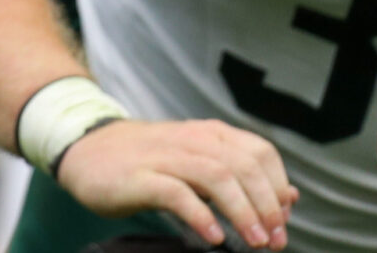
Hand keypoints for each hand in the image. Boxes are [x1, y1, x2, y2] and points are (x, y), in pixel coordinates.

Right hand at [56, 119, 296, 250]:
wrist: (87, 150)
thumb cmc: (147, 162)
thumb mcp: (197, 162)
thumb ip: (240, 177)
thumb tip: (289, 198)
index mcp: (210, 135)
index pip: (261, 153)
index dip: (277, 188)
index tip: (281, 223)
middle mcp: (192, 139)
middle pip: (244, 166)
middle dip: (266, 205)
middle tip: (273, 240)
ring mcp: (165, 157)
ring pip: (216, 176)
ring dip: (242, 211)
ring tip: (254, 241)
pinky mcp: (140, 177)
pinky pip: (176, 193)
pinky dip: (201, 215)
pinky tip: (213, 236)